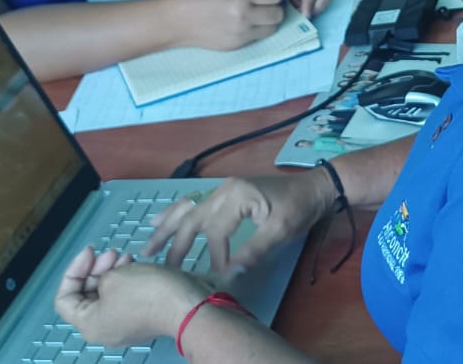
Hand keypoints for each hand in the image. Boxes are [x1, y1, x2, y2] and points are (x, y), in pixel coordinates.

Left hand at [54, 247, 209, 347]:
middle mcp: (104, 329)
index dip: (73, 271)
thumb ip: (98, 277)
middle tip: (111, 252)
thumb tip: (107, 282)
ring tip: (125, 256)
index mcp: (90, 324)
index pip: (65, 299)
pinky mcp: (142, 316)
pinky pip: (125, 297)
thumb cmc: (145, 292)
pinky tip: (136, 264)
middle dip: (95, 268)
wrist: (187, 305)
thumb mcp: (112, 278)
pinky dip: (126, 279)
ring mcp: (124, 324)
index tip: (91, 252)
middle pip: (87, 295)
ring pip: (107, 294)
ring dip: (112, 271)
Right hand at [146, 171, 335, 273]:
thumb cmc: (300, 208)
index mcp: (237, 195)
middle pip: (192, 217)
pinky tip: (160, 219)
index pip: (216, 230)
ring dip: (168, 227)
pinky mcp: (227, 192)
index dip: (215, 255)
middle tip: (162, 267)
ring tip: (148, 245)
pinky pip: (195, 203)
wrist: (314, 188)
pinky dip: (177, 212)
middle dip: (175, 243)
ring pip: (188, 208)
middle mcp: (225, 189)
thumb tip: (230, 274)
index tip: (217, 275)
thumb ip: (254, 251)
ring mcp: (224, 189)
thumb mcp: (281, 231)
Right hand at [172, 0, 285, 50]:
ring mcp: (241, 33)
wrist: (177, 20)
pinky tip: (245, 24)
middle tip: (269, 5)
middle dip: (276, 8)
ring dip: (269, 21)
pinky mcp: (236, 45)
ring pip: (271, 28)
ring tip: (258, 15)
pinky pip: (257, 38)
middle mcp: (243, 15)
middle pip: (278, 14)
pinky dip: (256, 31)